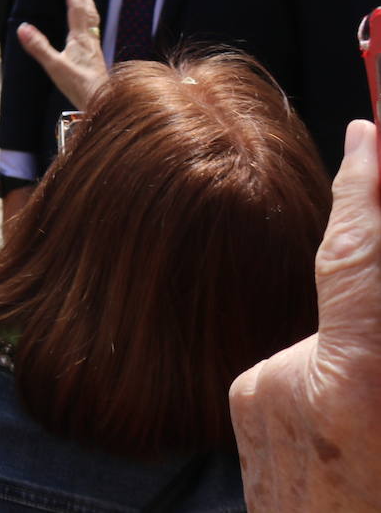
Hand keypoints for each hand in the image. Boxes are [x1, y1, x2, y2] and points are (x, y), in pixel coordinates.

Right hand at [15, 0, 107, 110]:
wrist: (102, 102)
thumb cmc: (79, 86)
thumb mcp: (54, 67)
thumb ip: (39, 47)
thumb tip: (22, 27)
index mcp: (80, 39)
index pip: (75, 10)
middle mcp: (89, 40)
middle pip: (88, 12)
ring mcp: (93, 48)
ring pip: (93, 21)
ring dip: (89, 5)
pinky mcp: (94, 57)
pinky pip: (93, 31)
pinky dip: (90, 20)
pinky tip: (89, 27)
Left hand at [230, 120, 380, 510]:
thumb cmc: (375, 499)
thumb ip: (372, 328)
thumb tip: (362, 262)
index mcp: (353, 385)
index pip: (355, 260)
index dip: (366, 192)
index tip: (370, 134)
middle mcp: (292, 382)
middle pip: (353, 296)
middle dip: (377, 291)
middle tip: (371, 379)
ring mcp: (259, 395)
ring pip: (331, 340)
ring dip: (362, 361)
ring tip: (371, 435)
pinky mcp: (243, 405)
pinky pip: (302, 369)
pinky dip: (334, 384)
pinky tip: (350, 438)